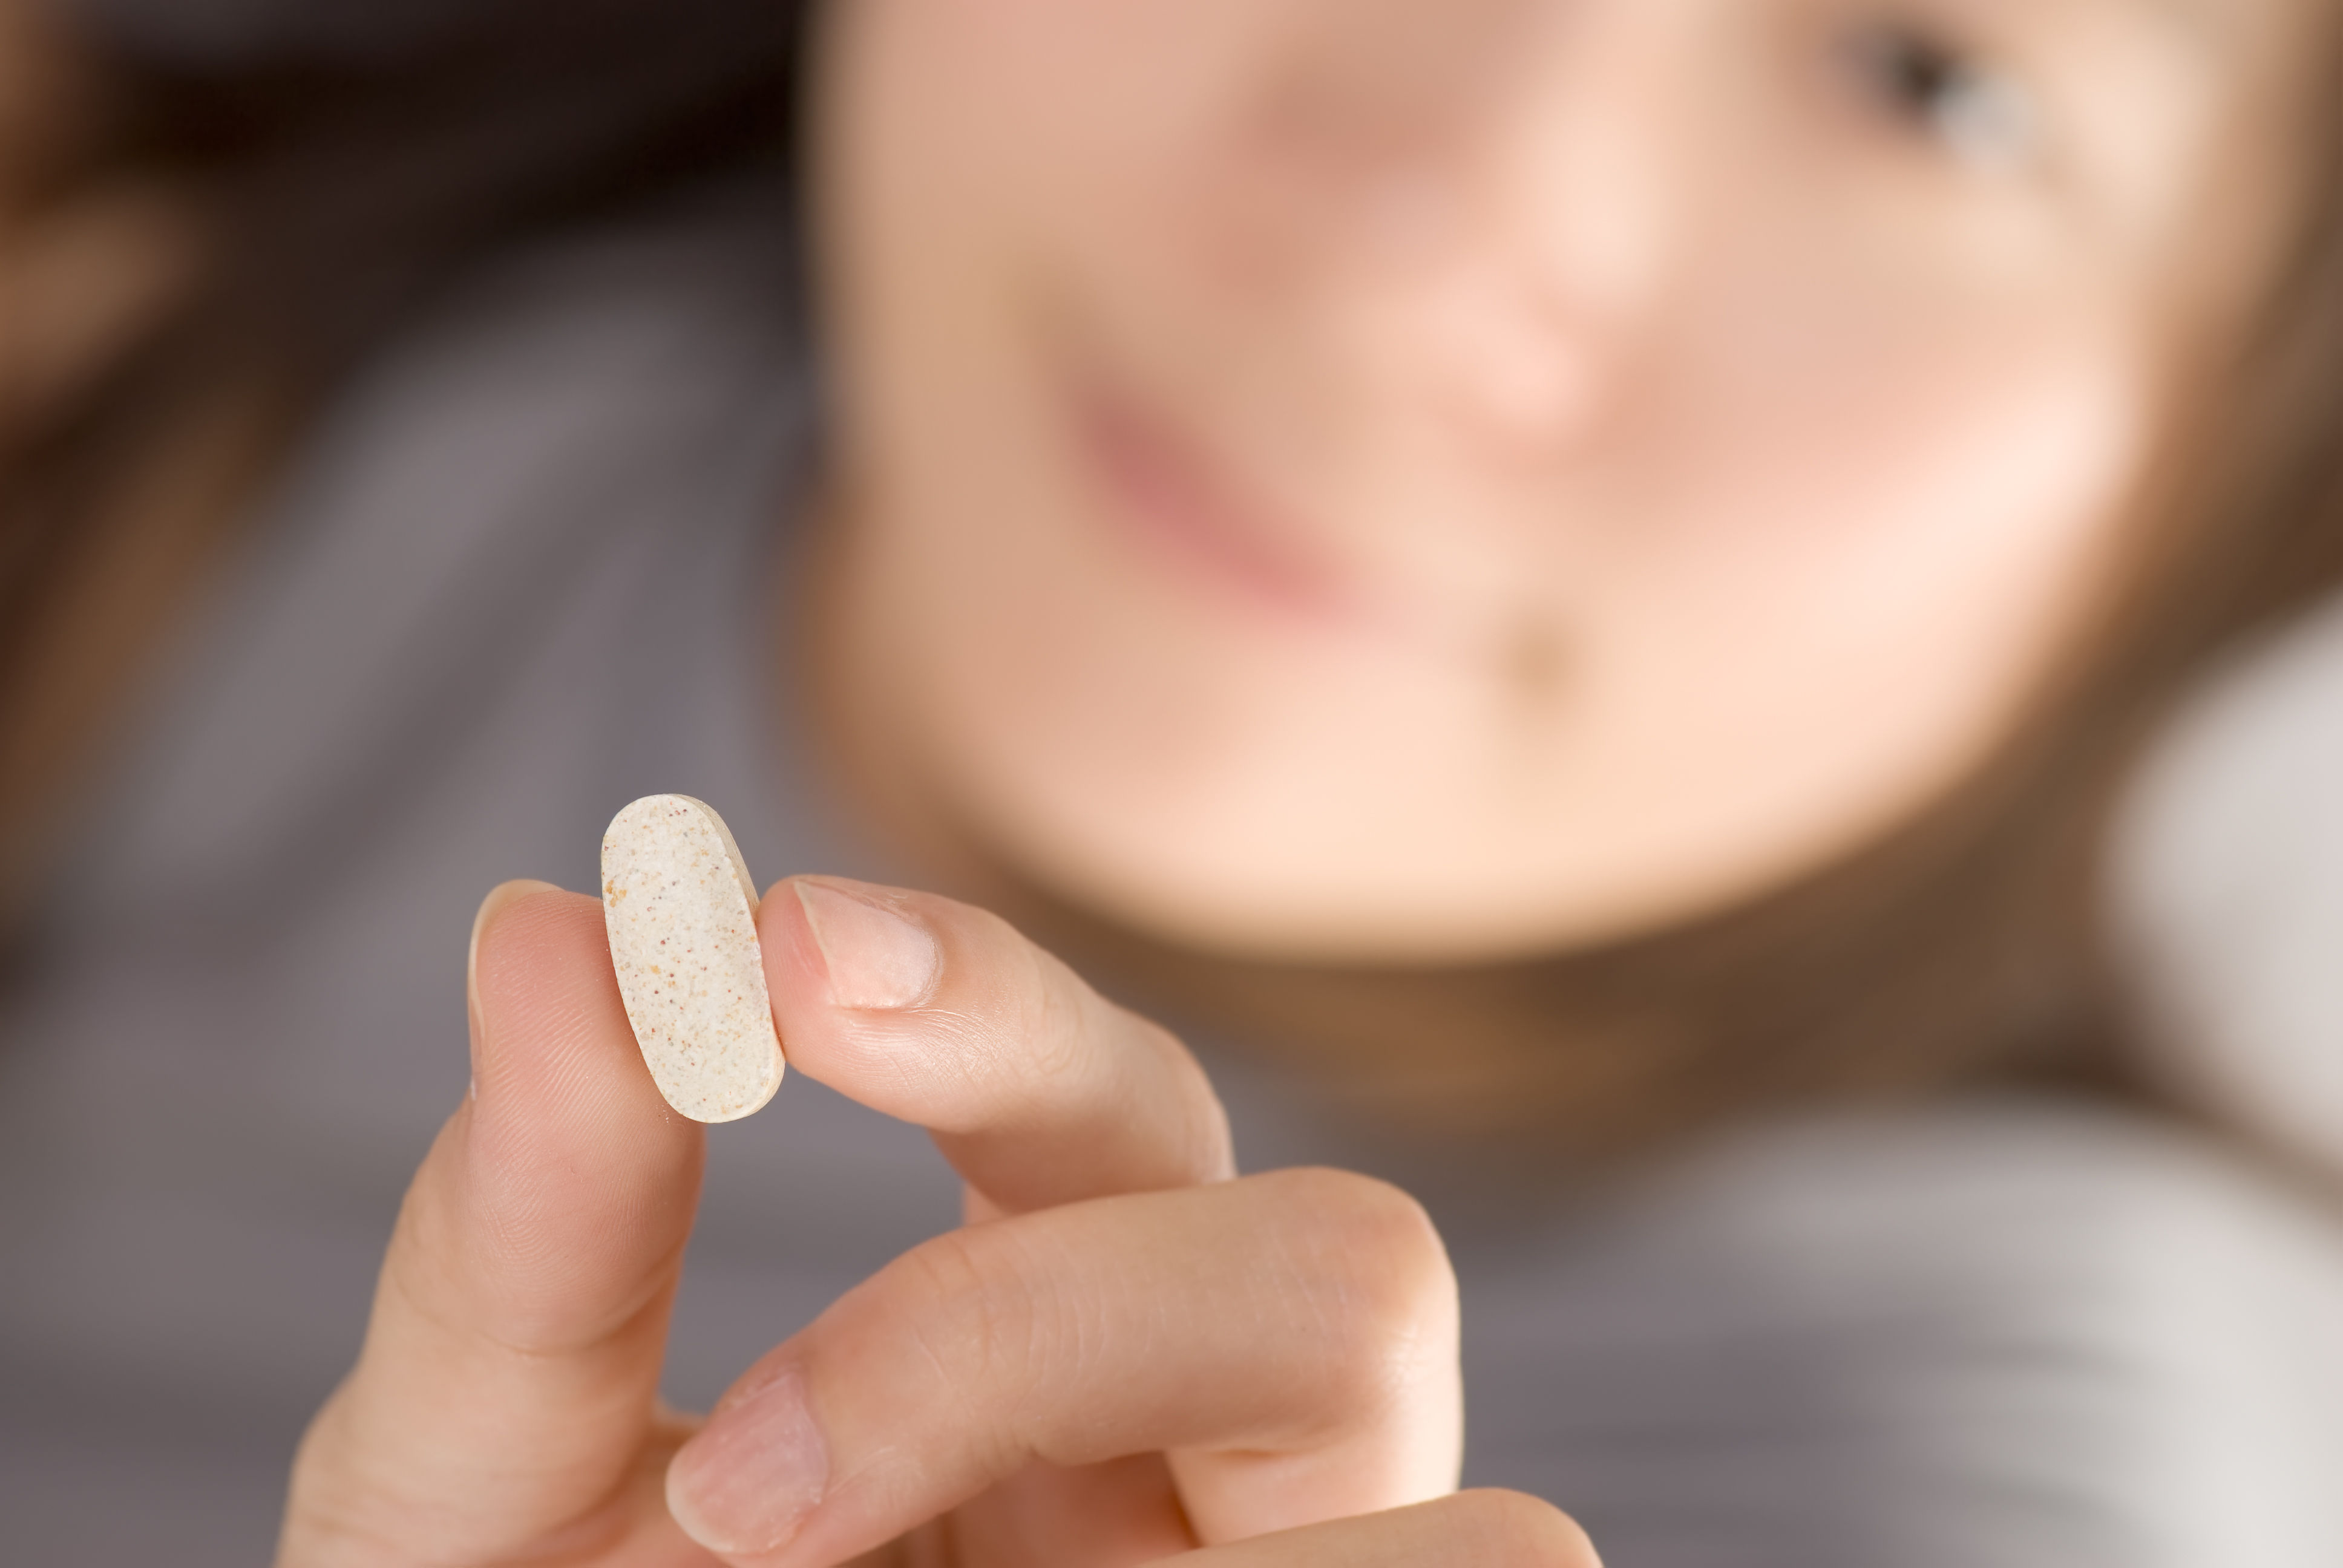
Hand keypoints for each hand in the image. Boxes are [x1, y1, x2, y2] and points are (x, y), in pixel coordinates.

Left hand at [277, 876, 1594, 1566]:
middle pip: (1349, 1271)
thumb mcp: (484, 1491)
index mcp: (1050, 1355)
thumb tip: (557, 925)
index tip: (777, 959)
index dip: (995, 1005)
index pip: (1121, 1106)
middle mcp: (1225, 1478)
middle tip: (744, 1480)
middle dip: (1048, 1326)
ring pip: (1490, 1538)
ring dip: (1130, 1529)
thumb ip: (528, 1237)